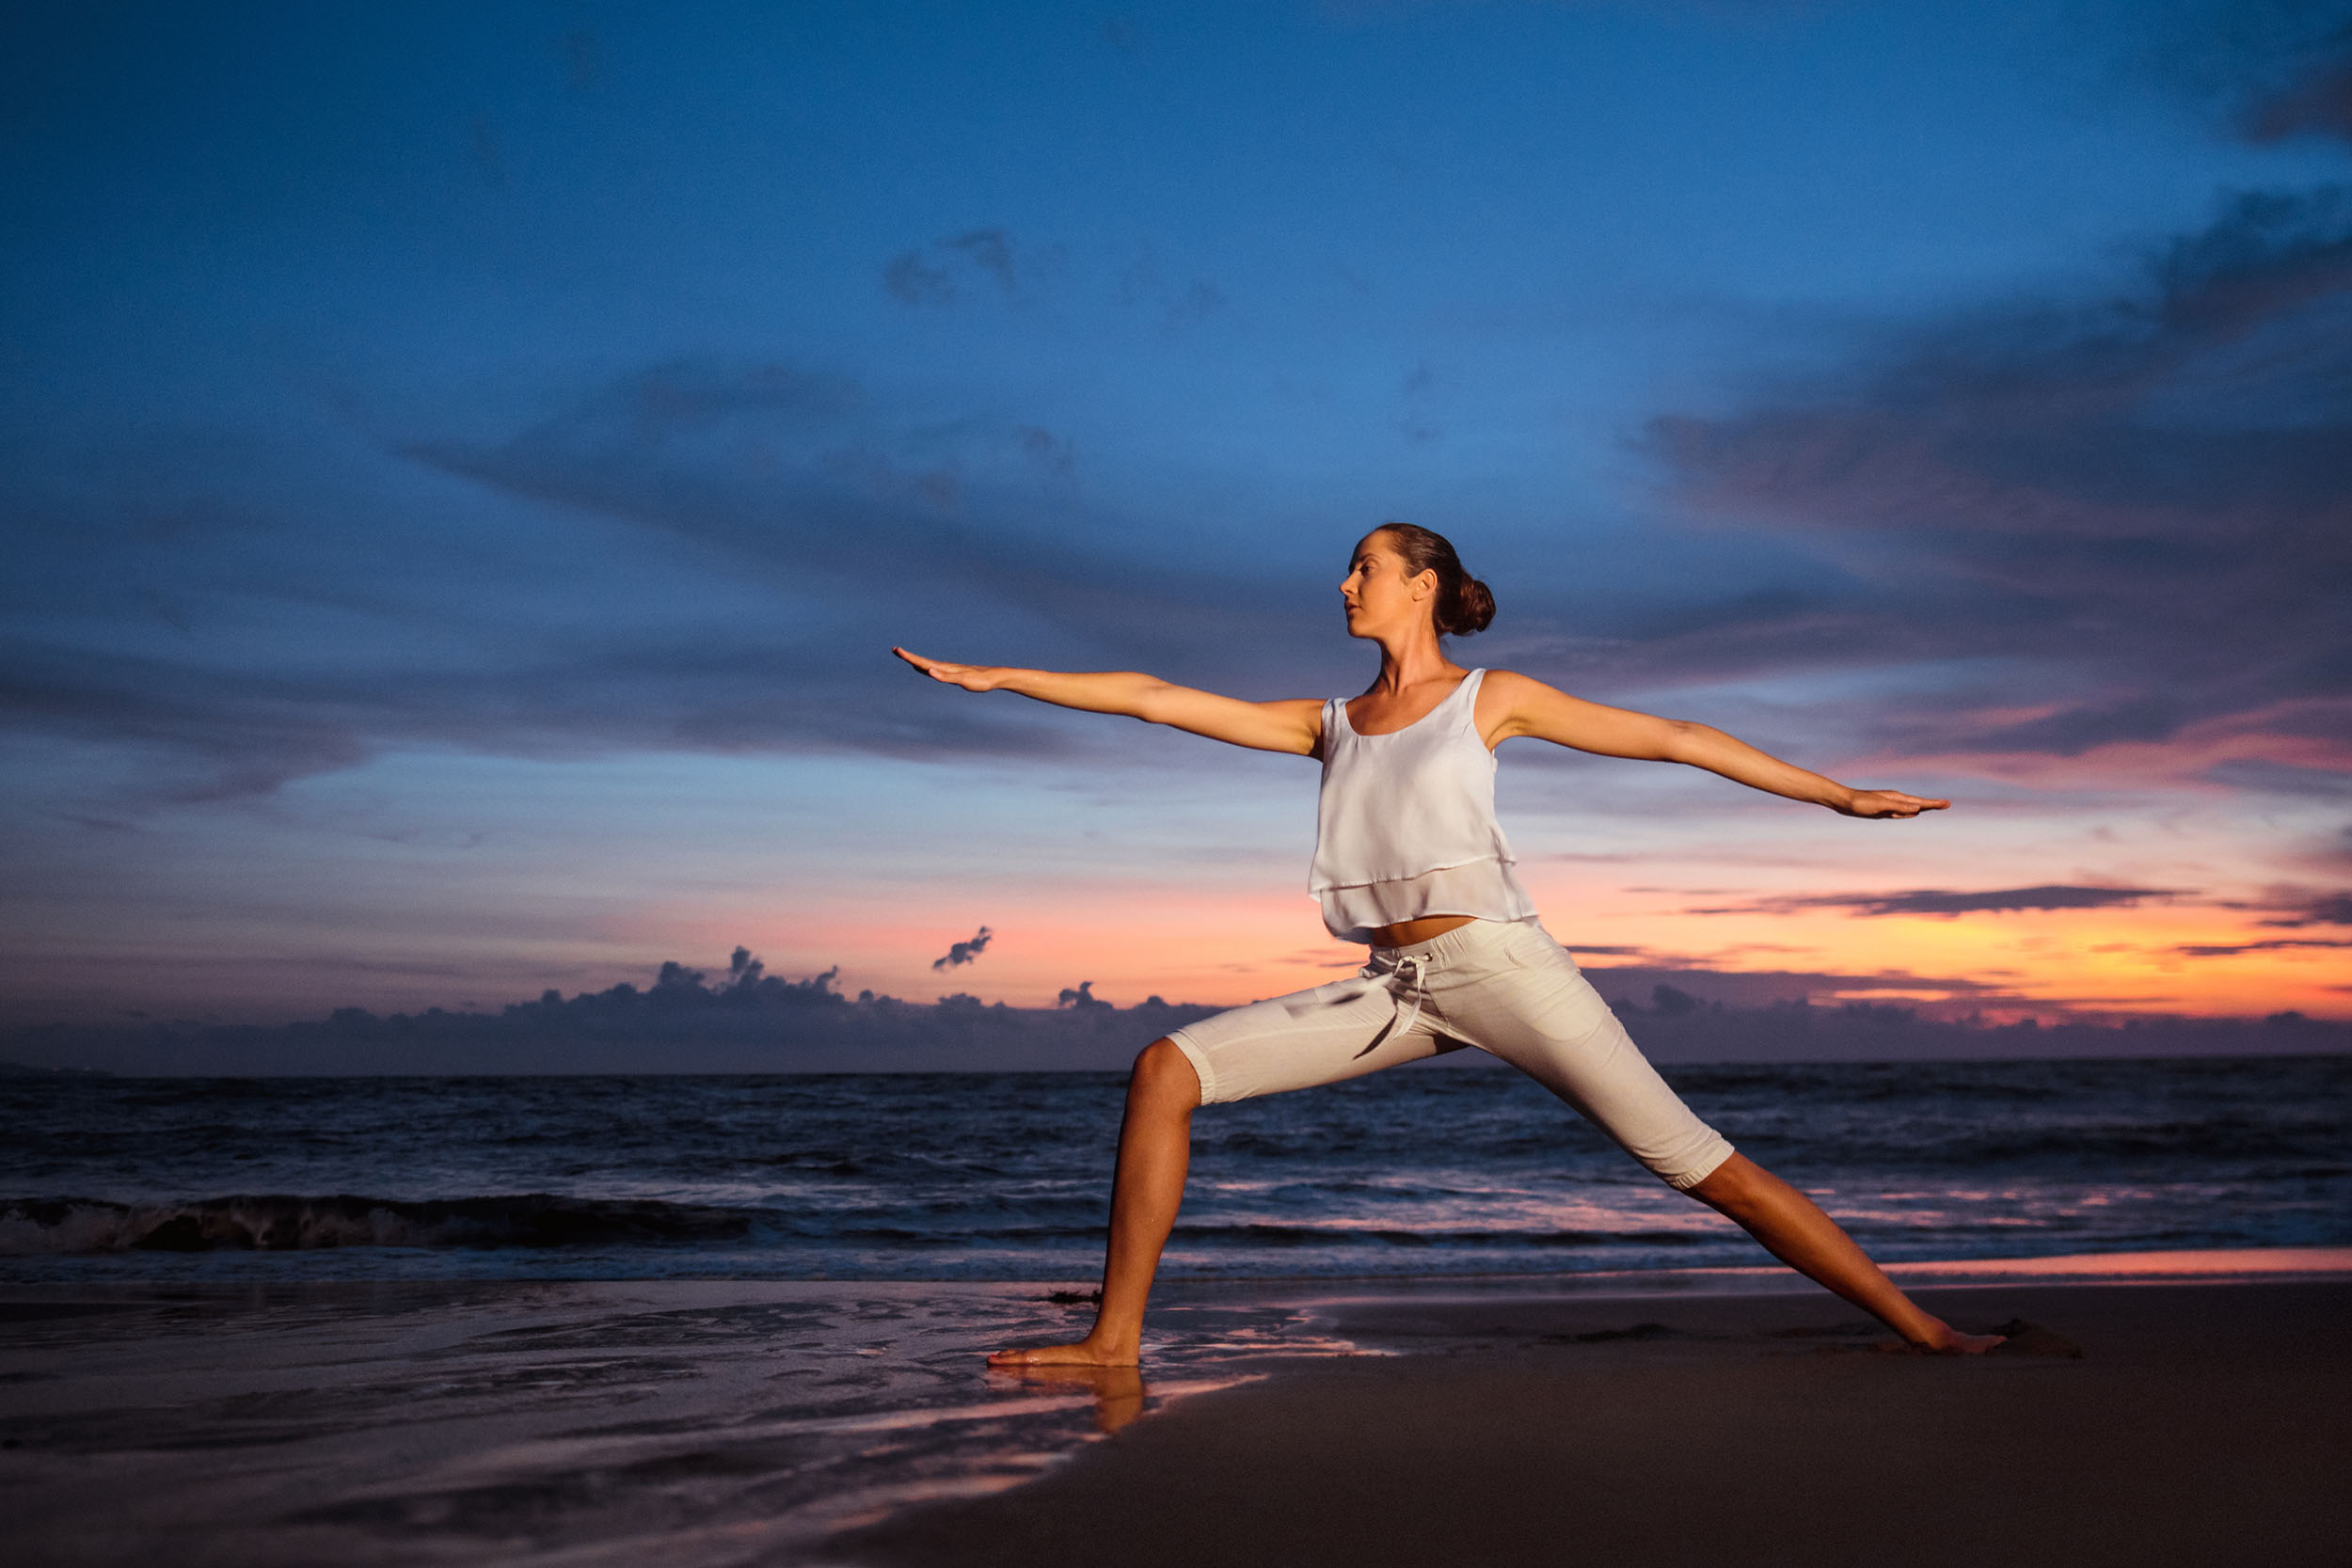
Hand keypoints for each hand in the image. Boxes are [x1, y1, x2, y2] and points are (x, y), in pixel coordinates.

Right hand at [893, 647, 1005, 691]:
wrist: (993, 677)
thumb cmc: (979, 680)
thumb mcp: (963, 680)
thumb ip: (946, 677)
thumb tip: (930, 671)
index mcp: (944, 668)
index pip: (922, 662)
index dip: (909, 657)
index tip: (897, 650)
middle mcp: (945, 667)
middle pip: (923, 661)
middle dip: (908, 657)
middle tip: (895, 650)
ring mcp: (949, 670)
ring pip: (928, 665)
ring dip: (916, 662)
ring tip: (906, 658)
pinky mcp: (954, 674)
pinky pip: (937, 670)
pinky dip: (927, 668)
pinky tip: (926, 669)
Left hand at [1835, 788, 1949, 818]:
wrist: (1843, 801)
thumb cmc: (1860, 803)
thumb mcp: (1880, 806)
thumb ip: (1898, 807)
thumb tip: (1917, 809)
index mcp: (1897, 798)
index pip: (1920, 802)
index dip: (1934, 804)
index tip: (1947, 804)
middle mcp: (1895, 800)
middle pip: (1918, 803)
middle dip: (1933, 804)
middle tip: (1947, 804)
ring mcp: (1890, 804)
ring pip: (1911, 807)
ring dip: (1924, 807)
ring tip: (1935, 806)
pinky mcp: (1883, 809)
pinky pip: (1901, 812)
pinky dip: (1911, 813)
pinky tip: (1913, 813)